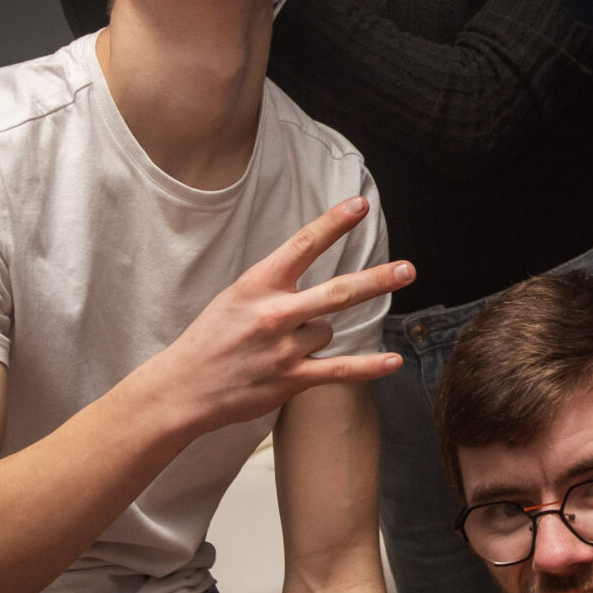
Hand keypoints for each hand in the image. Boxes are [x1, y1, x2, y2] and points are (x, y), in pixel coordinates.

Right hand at [138, 197, 409, 438]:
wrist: (184, 387)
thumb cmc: (211, 339)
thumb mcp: (235, 297)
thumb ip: (274, 284)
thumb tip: (311, 275)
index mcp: (258, 284)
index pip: (303, 245)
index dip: (334, 223)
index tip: (360, 205)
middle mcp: (275, 313)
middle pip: (338, 292)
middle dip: (377, 280)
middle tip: (408, 270)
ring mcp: (285, 348)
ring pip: (327, 332)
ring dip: (313, 337)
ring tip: (279, 348)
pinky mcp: (292, 379)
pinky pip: (341, 369)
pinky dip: (370, 366)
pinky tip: (394, 361)